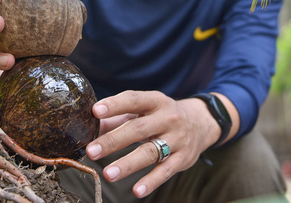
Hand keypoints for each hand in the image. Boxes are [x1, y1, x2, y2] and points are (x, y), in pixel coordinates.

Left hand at [84, 90, 218, 197]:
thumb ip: (117, 118)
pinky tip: (137, 191)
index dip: (114, 105)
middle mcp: (168, 118)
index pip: (133, 100)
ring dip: (128, 164)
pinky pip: (165, 171)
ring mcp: (177, 139)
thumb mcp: (144, 110)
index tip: (95, 111)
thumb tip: (90, 127)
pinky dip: (151, 182)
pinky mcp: (183, 158)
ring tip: (107, 174)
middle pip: (138, 129)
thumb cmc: (161, 116)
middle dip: (113, 141)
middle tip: (92, 151)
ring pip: (150, 152)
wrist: (201, 123)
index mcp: (155, 101)